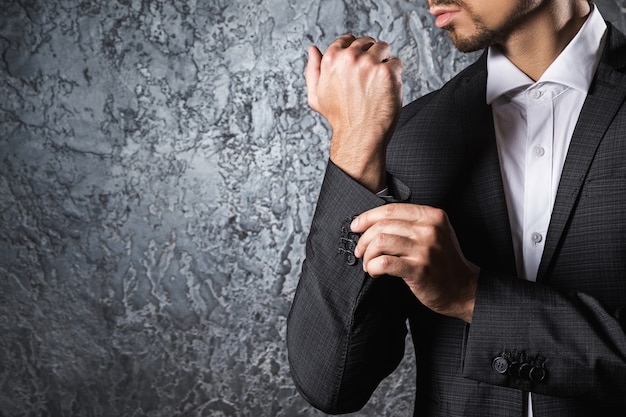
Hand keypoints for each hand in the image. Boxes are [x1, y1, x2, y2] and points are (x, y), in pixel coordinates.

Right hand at [305, 35, 403, 191]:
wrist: (358, 136)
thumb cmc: (339, 118)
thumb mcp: (316, 96)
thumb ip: (313, 70)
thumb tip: (313, 49)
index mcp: (331, 59)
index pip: (348, 40)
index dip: (356, 51)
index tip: (360, 65)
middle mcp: (349, 58)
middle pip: (368, 42)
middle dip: (371, 56)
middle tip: (370, 79)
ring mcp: (370, 64)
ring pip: (384, 48)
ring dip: (384, 62)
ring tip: (379, 84)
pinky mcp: (387, 72)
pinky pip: (397, 63)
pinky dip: (395, 75)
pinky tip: (386, 90)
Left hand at [351, 204, 479, 322]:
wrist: (464, 289)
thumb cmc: (444, 262)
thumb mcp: (435, 233)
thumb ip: (411, 223)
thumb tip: (374, 222)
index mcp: (432, 216)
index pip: (391, 209)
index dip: (368, 217)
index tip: (356, 226)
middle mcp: (429, 229)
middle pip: (382, 225)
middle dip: (364, 239)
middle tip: (360, 251)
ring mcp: (425, 249)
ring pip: (380, 242)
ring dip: (367, 254)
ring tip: (369, 263)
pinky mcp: (419, 270)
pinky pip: (384, 263)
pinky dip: (373, 267)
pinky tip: (375, 272)